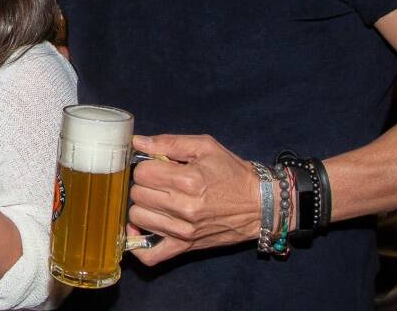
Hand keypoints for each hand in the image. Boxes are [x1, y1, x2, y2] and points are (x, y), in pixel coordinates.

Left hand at [126, 134, 261, 265]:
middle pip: (138, 194)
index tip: (157, 166)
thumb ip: (168, 142)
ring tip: (156, 200)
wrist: (259, 204)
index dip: (146, 166)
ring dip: (143, 206)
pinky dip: (138, 244)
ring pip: (138, 217)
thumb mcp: (205, 147)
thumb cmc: (231, 172)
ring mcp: (183, 231)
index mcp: (189, 180)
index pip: (142, 173)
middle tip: (159, 182)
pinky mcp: (185, 248)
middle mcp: (184, 207)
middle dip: (144, 184)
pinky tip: (140, 229)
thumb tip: (137, 142)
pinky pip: (150, 255)